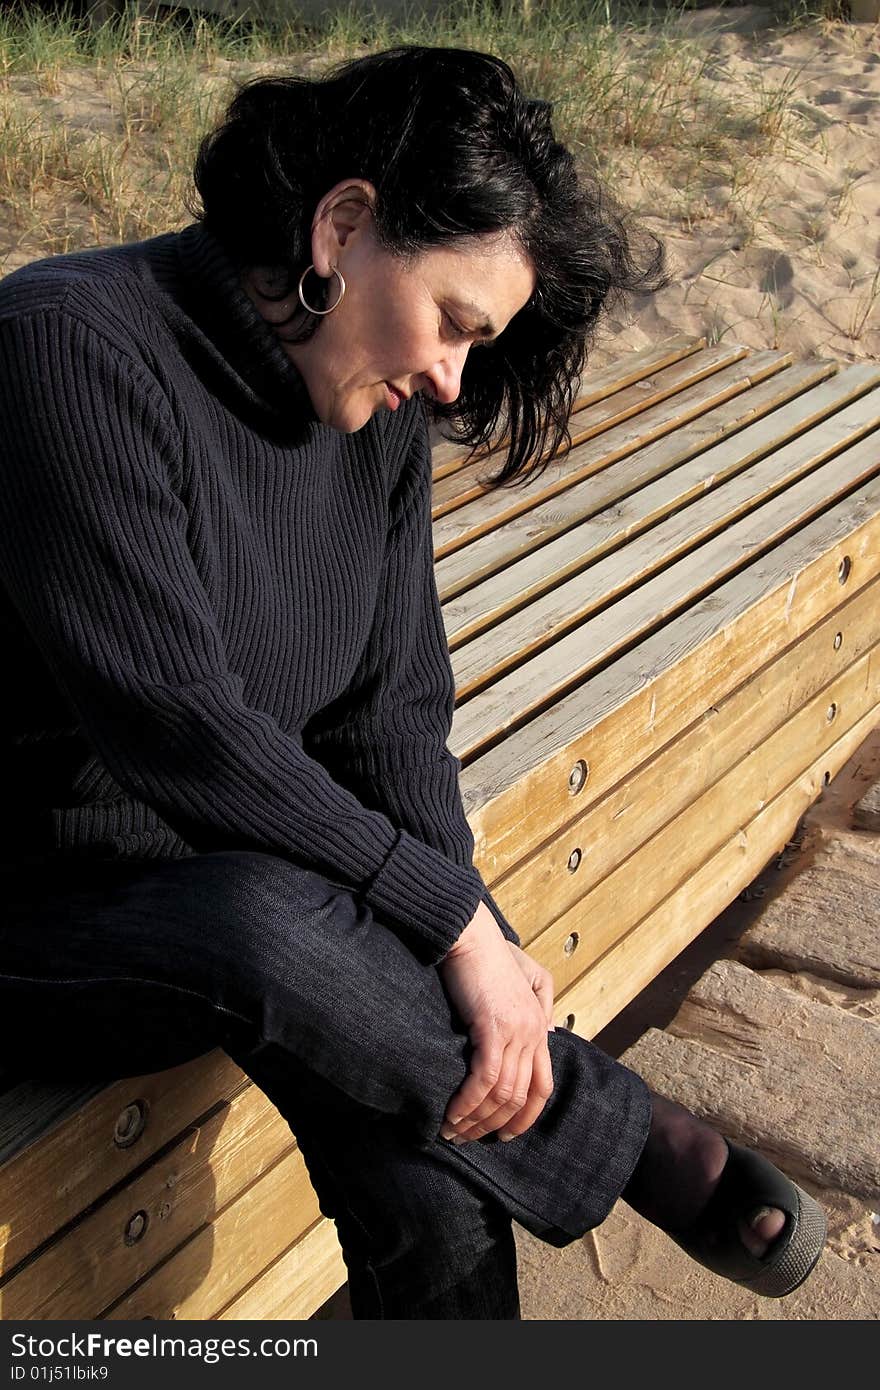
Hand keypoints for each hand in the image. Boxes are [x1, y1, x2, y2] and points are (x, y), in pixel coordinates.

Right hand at [436, 901, 555, 1144]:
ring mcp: (517, 1031)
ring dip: (476, 1118)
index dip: (525, 1117)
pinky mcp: (494, 1027)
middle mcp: (534, 1032)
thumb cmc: (488, 956)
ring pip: (503, 1093)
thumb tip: (549, 1032)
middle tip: (469, 1138)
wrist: (469, 935)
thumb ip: (538, 1005)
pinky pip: (485, 1079)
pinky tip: (451, 1113)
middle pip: (521, 1097)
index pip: (542, 1086)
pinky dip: (468, 1102)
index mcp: (539, 1026)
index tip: (502, 1135)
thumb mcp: (522, 980)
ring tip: (452, 1131)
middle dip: (494, 1125)